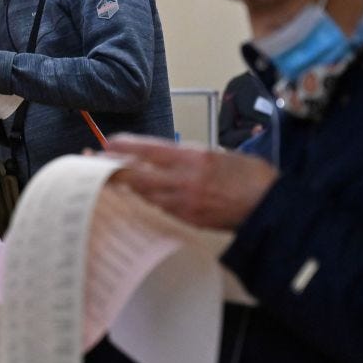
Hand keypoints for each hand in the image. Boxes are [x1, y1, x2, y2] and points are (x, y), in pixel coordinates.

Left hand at [107, 133, 277, 230]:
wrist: (269, 205)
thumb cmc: (250, 175)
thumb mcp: (218, 153)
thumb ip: (188, 155)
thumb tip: (162, 157)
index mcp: (194, 157)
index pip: (149, 150)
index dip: (124, 147)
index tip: (107, 144)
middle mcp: (186, 180)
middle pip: (138, 175)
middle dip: (113, 169)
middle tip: (92, 162)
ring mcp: (186, 203)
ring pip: (145, 194)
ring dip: (126, 186)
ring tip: (108, 178)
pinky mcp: (189, 219)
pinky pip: (160, 208)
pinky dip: (146, 200)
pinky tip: (137, 195)